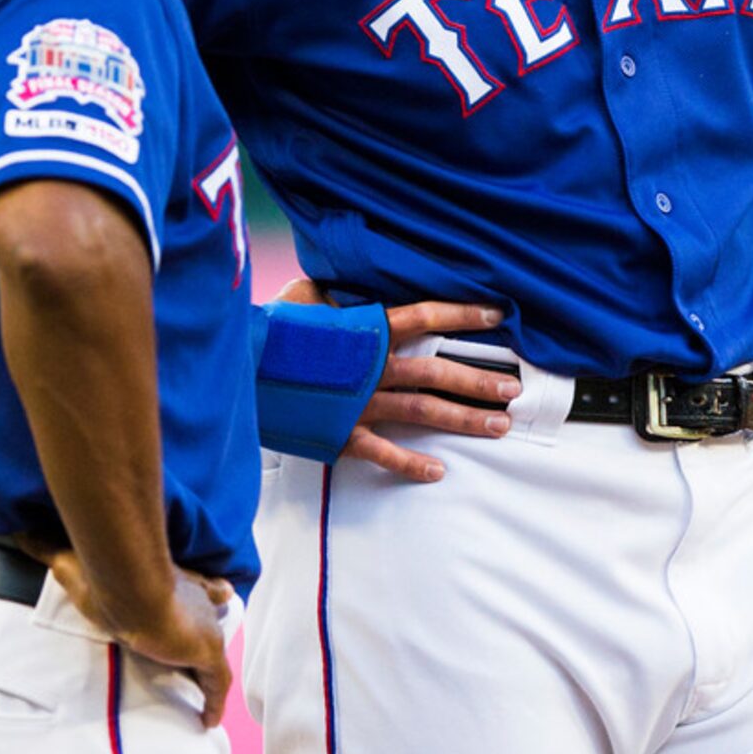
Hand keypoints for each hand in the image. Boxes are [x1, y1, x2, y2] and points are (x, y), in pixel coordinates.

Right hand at [18, 540, 234, 726]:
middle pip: (211, 619)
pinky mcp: (207, 652)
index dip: (206, 592)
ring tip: (203, 695)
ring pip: (213, 655)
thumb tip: (19, 535)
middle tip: (201, 654)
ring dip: (208, 673)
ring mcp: (203, 627)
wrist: (132, 588)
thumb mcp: (73, 561)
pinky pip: (217, 684)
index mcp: (170, 580)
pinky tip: (208, 720)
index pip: (196, 585)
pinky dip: (215, 701)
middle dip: (208, 632)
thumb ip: (48, 548)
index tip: (215, 595)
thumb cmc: (108, 574)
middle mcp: (193, 602)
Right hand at [276, 277, 513, 482]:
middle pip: (436, 371)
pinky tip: (438, 471)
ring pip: (422, 410)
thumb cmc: (271, 330)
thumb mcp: (301, 298)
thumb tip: (340, 282)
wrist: (238, 368)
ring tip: (497, 425)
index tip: (497, 315)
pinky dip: (410, 464)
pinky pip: (382, 452)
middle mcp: (371, 366)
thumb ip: (330, 292)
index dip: (463, 314)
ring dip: (463, 419)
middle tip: (513, 389)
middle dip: (478, 380)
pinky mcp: (340, 432)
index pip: (425, 316)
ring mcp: (359, 402)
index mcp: (365, 330)